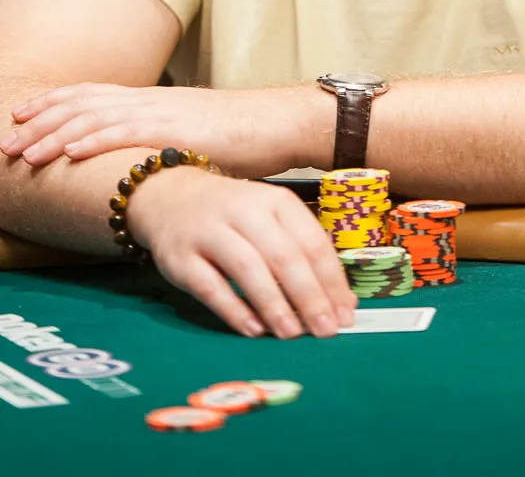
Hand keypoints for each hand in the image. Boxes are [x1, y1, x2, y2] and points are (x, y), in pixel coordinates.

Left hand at [0, 83, 309, 177]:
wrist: (277, 123)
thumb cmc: (242, 136)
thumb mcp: (192, 134)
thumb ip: (163, 142)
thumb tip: (141, 162)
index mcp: (152, 100)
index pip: (91, 96)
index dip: (54, 105)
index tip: (22, 117)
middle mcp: (149, 100)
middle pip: (82, 104)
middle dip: (40, 121)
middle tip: (6, 139)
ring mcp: (160, 112)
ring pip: (94, 118)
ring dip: (54, 135)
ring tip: (23, 151)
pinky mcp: (175, 130)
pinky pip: (126, 134)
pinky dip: (92, 141)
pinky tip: (68, 152)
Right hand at [126, 165, 356, 338]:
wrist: (171, 197)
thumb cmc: (235, 215)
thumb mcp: (271, 218)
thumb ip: (302, 253)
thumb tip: (339, 303)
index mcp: (275, 200)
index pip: (311, 241)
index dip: (331, 280)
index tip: (345, 314)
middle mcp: (245, 211)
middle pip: (283, 255)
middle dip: (309, 296)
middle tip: (326, 331)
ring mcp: (210, 232)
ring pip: (248, 268)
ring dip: (274, 304)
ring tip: (292, 334)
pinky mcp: (181, 257)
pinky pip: (210, 286)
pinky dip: (234, 309)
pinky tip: (253, 330)